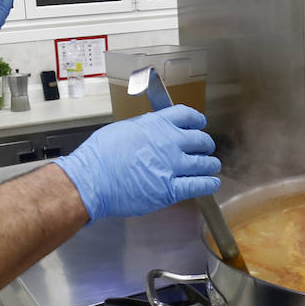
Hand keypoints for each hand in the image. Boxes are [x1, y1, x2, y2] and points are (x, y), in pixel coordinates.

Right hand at [53, 106, 221, 220]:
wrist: (92, 179)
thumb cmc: (100, 156)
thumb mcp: (123, 129)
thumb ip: (145, 128)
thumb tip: (152, 130)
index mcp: (157, 124)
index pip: (188, 116)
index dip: (197, 121)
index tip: (199, 124)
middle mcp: (169, 143)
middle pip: (201, 140)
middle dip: (205, 144)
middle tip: (205, 149)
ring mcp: (172, 166)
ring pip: (205, 163)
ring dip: (210, 164)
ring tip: (211, 167)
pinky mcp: (170, 190)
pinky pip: (199, 185)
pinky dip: (209, 184)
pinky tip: (212, 183)